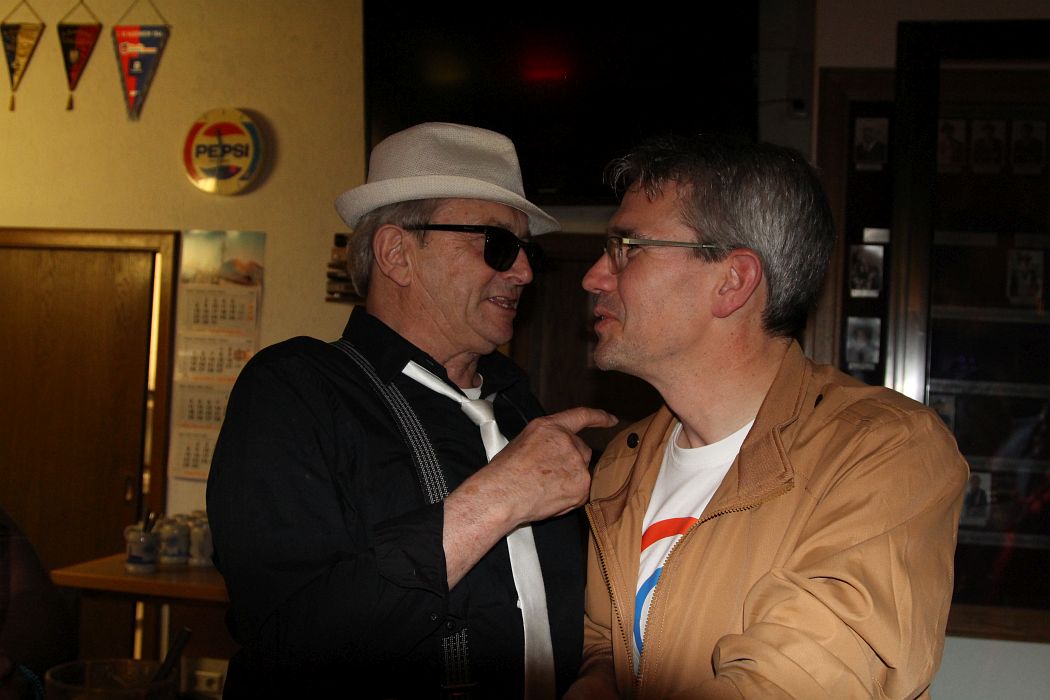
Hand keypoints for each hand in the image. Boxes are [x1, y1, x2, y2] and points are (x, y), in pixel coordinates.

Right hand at [443, 406, 616, 586]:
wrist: (503, 494)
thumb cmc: (504, 473)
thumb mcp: (523, 441)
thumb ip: (546, 441)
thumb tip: (553, 452)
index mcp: (550, 427)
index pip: (581, 416)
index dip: (599, 417)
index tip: (611, 420)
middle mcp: (567, 441)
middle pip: (582, 450)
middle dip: (571, 462)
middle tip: (549, 475)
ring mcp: (577, 462)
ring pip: (581, 472)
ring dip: (570, 480)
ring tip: (544, 488)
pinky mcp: (582, 484)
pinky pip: (581, 492)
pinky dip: (570, 496)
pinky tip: (551, 497)